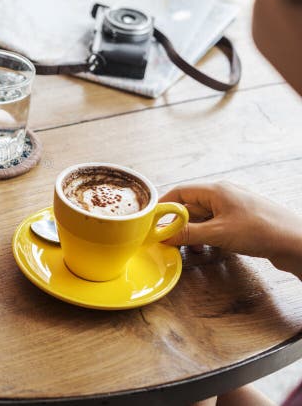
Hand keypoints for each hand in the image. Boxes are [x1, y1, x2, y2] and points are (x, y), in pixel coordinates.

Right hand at [161, 182, 301, 276]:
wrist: (297, 242)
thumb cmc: (262, 231)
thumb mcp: (218, 234)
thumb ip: (189, 234)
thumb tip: (164, 235)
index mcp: (216, 190)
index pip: (179, 192)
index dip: (163, 206)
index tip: (150, 221)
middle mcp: (223, 195)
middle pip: (190, 205)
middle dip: (176, 223)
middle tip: (165, 239)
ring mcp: (233, 208)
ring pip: (202, 217)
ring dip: (191, 232)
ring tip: (185, 248)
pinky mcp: (241, 221)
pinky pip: (215, 225)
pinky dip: (205, 236)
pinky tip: (205, 248)